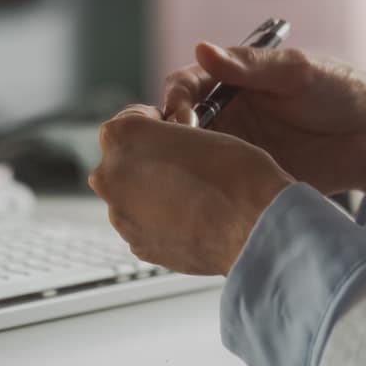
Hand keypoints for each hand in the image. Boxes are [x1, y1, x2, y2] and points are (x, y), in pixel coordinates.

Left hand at [88, 105, 292, 275]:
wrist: (254, 227)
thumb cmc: (235, 173)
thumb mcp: (194, 130)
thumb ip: (160, 137)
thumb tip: (153, 151)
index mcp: (121, 136)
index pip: (129, 119)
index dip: (156, 124)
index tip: (174, 133)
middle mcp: (110, 175)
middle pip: (124, 159)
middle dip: (148, 160)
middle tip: (185, 167)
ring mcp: (121, 215)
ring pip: (131, 195)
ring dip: (153, 192)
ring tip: (192, 196)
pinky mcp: (137, 246)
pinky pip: (143, 225)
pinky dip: (161, 221)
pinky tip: (191, 219)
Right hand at [159, 42, 365, 195]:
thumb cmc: (342, 91)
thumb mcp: (295, 71)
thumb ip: (249, 66)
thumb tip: (202, 49)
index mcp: (232, 82)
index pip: (185, 86)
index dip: (175, 99)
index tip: (179, 115)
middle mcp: (228, 115)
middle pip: (180, 126)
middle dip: (171, 137)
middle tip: (180, 151)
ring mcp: (238, 150)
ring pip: (193, 158)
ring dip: (184, 167)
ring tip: (185, 179)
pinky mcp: (250, 181)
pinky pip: (219, 187)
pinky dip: (206, 193)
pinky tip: (204, 199)